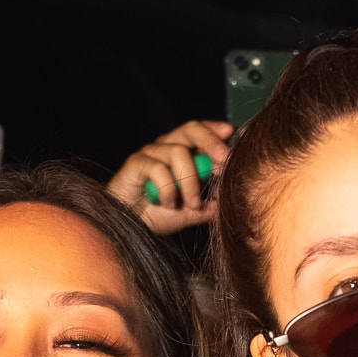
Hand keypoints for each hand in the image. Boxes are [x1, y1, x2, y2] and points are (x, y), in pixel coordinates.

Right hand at [106, 120, 233, 235]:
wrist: (128, 227)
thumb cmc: (156, 215)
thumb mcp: (189, 213)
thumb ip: (208, 207)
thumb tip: (227, 203)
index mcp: (182, 152)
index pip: (200, 131)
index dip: (213, 130)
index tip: (229, 133)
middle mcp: (166, 147)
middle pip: (190, 129)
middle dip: (209, 142)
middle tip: (222, 161)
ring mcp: (151, 153)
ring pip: (178, 153)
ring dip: (190, 182)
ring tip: (191, 204)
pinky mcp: (136, 163)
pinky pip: (158, 168)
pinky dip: (168, 189)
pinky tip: (167, 203)